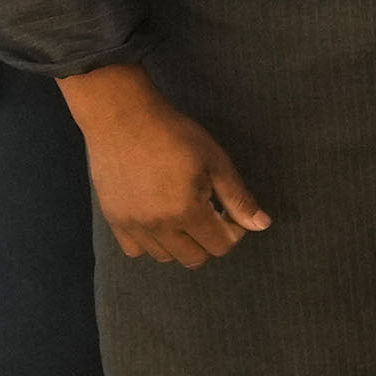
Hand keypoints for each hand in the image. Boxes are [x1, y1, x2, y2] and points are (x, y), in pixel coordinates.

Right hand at [58, 62, 266, 266]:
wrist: (123, 117)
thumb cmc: (173, 133)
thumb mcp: (215, 161)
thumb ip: (238, 198)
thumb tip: (262, 225)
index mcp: (187, 211)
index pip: (221, 247)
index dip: (233, 231)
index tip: (228, 211)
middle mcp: (158, 226)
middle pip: (195, 258)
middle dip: (210, 241)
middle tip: (209, 213)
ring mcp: (133, 225)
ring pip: (166, 256)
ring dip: (182, 243)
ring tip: (183, 213)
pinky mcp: (114, 220)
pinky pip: (136, 250)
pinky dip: (151, 242)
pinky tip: (157, 218)